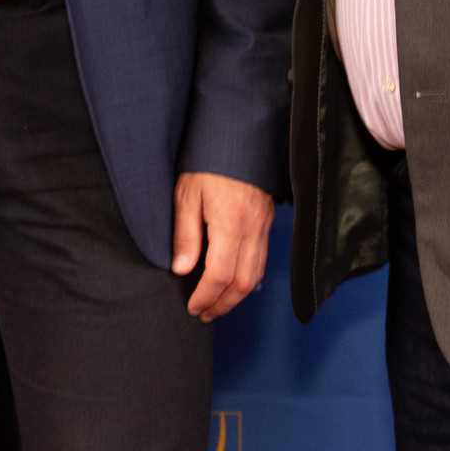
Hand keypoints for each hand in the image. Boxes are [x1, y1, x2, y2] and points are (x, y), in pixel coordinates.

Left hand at [172, 173, 271, 320]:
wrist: (238, 137)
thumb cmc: (208, 162)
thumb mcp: (186, 195)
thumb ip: (185, 235)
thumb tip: (182, 269)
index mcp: (229, 223)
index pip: (220, 274)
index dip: (206, 296)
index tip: (193, 307)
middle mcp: (251, 229)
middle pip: (243, 282)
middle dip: (223, 304)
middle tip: (204, 314)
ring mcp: (263, 226)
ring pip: (256, 274)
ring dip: (237, 296)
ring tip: (217, 304)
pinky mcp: (267, 222)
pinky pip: (261, 260)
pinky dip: (248, 279)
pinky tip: (233, 283)